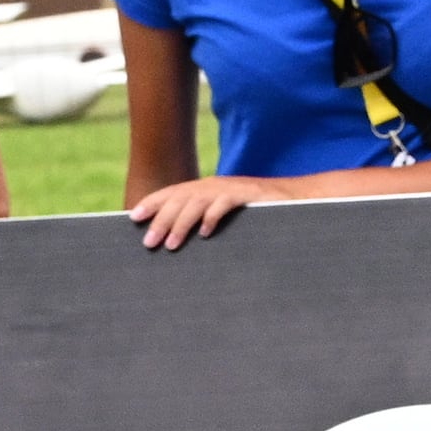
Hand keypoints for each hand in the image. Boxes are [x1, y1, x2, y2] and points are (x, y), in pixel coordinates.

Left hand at [126, 171, 278, 250]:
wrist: (296, 198)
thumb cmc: (258, 213)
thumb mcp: (226, 215)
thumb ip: (205, 220)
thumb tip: (177, 239)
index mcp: (206, 189)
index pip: (174, 193)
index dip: (153, 203)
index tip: (134, 217)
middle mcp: (215, 185)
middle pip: (180, 199)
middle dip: (161, 220)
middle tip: (148, 242)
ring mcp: (231, 189)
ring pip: (198, 202)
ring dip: (182, 223)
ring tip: (171, 245)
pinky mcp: (249, 196)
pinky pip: (226, 204)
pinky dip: (214, 217)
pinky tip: (205, 234)